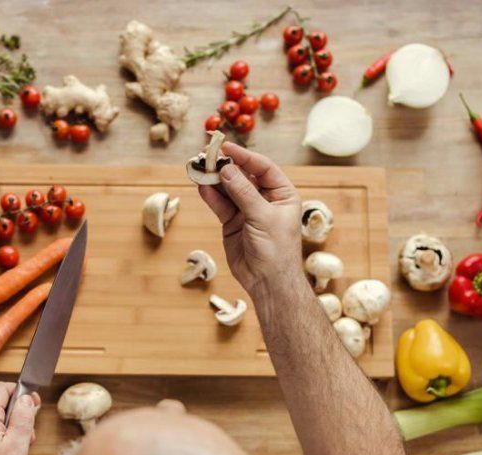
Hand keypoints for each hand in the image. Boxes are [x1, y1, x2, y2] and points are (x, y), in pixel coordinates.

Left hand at [0, 382, 40, 454]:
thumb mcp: (17, 446)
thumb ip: (23, 418)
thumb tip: (26, 398)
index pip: (2, 388)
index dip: (20, 392)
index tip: (33, 404)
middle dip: (17, 415)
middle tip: (28, 435)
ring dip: (10, 428)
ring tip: (17, 449)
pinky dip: (0, 436)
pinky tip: (6, 454)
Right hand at [198, 143, 301, 295]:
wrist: (267, 282)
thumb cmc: (276, 250)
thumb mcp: (262, 217)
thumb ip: (243, 192)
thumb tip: (226, 170)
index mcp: (282, 194)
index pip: (263, 168)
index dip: (245, 156)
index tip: (226, 147)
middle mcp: (265, 199)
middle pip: (243, 176)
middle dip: (225, 166)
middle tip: (207, 155)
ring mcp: (247, 211)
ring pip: (228, 189)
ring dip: (214, 179)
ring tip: (199, 168)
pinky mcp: (232, 223)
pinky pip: (220, 205)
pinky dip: (210, 196)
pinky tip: (201, 186)